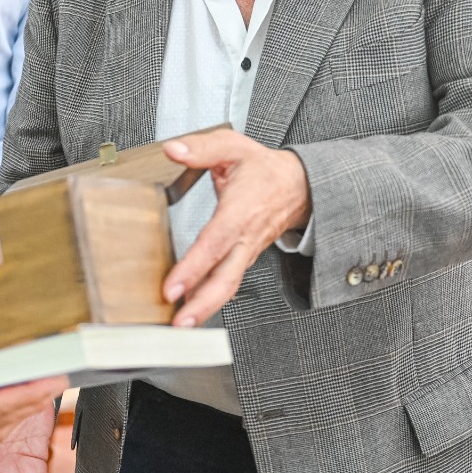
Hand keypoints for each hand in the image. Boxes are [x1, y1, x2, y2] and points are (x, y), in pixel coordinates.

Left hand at [161, 130, 310, 326]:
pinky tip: (193, 308)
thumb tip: (174, 149)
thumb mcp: (233, 147)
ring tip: (181, 325)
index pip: (214, 243)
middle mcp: (244, 237)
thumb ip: (201, 148)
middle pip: (225, 277)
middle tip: (179, 322)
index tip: (173, 287)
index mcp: (240, 210)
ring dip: (206, 307)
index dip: (194, 267)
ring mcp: (246, 251)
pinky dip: (211, 299)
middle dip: (202, 303)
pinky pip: (228, 282)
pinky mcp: (244, 258)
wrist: (299, 186)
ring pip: (228, 285)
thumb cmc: (264, 170)